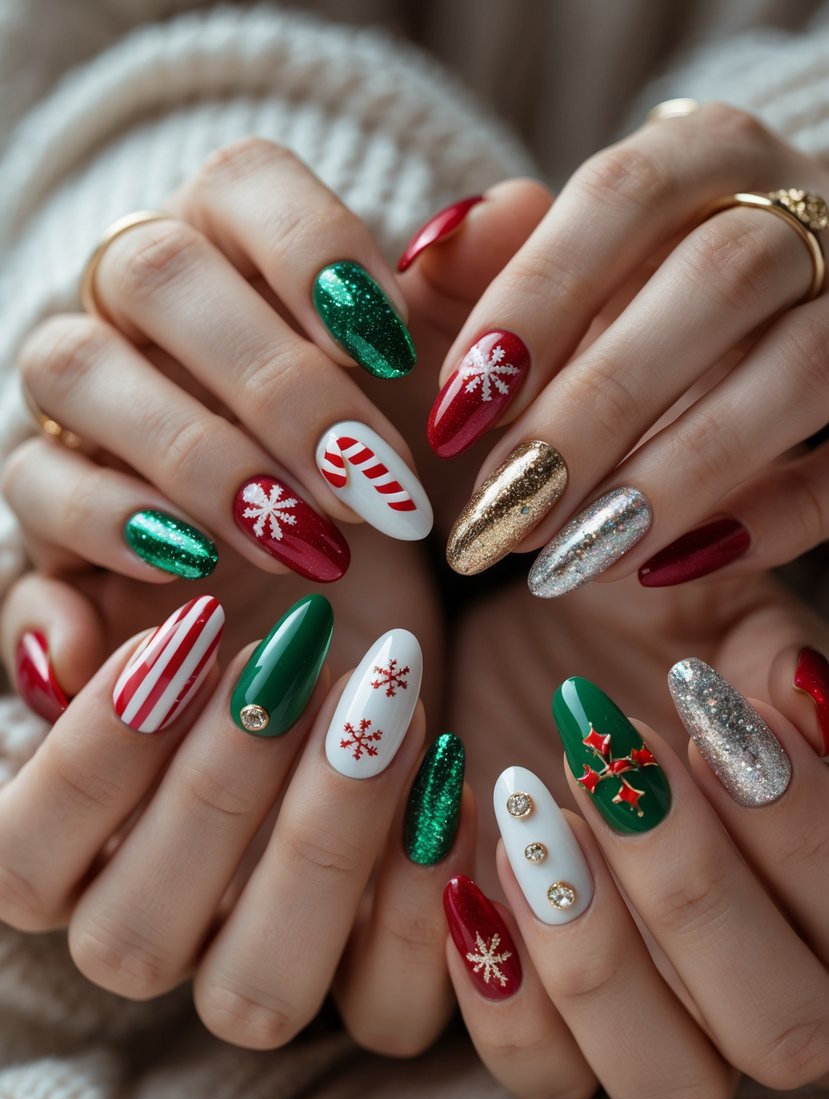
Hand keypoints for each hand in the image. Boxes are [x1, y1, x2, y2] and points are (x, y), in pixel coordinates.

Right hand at [0, 581, 474, 1053]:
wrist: (365, 623)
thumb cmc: (236, 590)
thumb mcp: (147, 569)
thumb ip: (67, 603)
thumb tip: (54, 659)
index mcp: (72, 852)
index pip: (23, 866)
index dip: (91, 762)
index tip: (180, 635)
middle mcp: (155, 928)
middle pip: (134, 943)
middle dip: (214, 795)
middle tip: (293, 660)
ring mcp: (264, 963)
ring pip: (257, 995)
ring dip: (320, 848)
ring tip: (385, 709)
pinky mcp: (374, 975)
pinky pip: (387, 1010)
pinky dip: (424, 898)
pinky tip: (450, 770)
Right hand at [4, 137, 550, 706]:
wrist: (348, 626)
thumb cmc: (394, 493)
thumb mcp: (451, 415)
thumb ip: (479, 310)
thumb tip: (508, 210)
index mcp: (240, 257)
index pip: (243, 182)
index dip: (312, 251)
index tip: (388, 350)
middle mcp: (143, 314)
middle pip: (154, 273)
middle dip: (273, 383)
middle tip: (372, 484)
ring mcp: (86, 407)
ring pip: (74, 368)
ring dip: (196, 456)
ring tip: (304, 545)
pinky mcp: (53, 514)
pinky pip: (31, 490)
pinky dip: (102, 534)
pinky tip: (191, 580)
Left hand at [428, 104, 828, 589]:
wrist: (765, 320)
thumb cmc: (637, 297)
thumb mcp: (563, 270)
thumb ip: (497, 257)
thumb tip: (438, 245)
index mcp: (708, 153)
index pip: (621, 197)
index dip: (531, 304)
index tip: (450, 417)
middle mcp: (805, 208)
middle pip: (716, 280)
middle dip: (594, 409)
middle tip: (500, 511)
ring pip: (800, 369)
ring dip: (676, 475)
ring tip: (570, 560)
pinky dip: (767, 522)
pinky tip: (661, 569)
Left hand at [443, 568, 828, 1098]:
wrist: (514, 640)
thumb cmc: (628, 627)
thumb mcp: (705, 614)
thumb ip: (770, 658)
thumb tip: (805, 695)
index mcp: (813, 889)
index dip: (796, 829)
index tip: (703, 704)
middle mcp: (746, 978)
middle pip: (783, 1032)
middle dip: (695, 890)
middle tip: (605, 757)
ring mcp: (645, 1017)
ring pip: (669, 1087)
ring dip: (598, 955)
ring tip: (527, 812)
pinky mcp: (536, 1021)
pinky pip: (538, 1077)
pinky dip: (500, 989)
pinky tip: (467, 864)